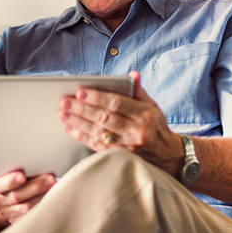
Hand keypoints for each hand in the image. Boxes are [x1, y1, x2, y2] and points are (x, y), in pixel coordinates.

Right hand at [0, 171, 55, 228]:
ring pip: (26, 207)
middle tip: (50, 177)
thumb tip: (33, 158)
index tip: (22, 176)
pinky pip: (32, 215)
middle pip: (17, 196)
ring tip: (55, 186)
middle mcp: (0, 201)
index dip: (10, 181)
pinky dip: (43, 205)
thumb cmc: (8, 177)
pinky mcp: (18, 220)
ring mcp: (9, 213)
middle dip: (35, 186)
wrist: (4, 196)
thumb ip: (15, 166)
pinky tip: (53, 197)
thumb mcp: (6, 170)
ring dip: (43, 196)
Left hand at [58, 71, 182, 175]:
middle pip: (104, 118)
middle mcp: (136, 131)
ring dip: (77, 122)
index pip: (117, 103)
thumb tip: (131, 75)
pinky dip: (81, 136)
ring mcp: (127, 147)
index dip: (97, 97)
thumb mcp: (153, 106)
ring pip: (97, 133)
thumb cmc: (156, 126)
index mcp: (144, 114)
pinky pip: (96, 146)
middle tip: (65, 101)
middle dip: (82, 109)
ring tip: (63, 113)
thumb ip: (139, 91)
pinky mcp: (119, 158)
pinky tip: (69, 128)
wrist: (168, 156)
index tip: (80, 92)